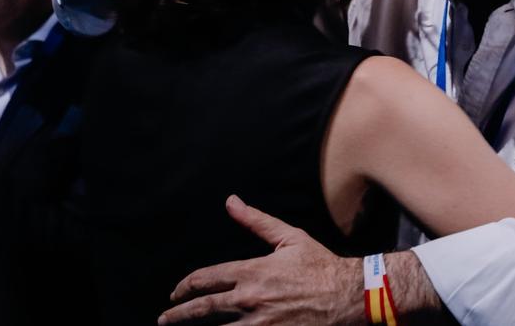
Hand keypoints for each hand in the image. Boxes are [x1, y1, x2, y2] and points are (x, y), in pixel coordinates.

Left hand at [159, 196, 362, 325]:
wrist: (349, 295)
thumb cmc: (320, 265)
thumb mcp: (289, 237)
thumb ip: (256, 221)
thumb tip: (231, 201)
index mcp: (252, 271)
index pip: (207, 278)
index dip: (186, 286)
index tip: (176, 292)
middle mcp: (251, 298)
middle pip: (204, 308)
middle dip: (180, 314)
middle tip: (165, 318)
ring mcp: (261, 323)